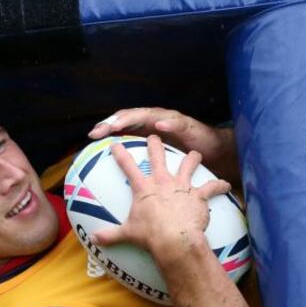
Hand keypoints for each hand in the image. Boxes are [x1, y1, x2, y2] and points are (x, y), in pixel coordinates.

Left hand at [88, 108, 238, 184]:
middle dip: (114, 121)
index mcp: (147, 131)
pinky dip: (168, 124)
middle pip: (130, 118)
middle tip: (100, 130)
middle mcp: (156, 122)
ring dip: (134, 118)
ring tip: (120, 123)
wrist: (215, 153)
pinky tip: (159, 126)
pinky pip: (177, 124)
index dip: (107, 129)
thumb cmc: (183, 160)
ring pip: (149, 116)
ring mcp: (171, 122)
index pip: (123, 127)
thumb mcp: (159, 169)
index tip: (90, 137)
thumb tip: (124, 190)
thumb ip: (142, 175)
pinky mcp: (188, 127)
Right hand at [91, 136, 230, 260]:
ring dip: (192, 157)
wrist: (175, 240)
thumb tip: (93, 240)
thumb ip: (110, 235)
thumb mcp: (127, 234)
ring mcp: (182, 186)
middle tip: (154, 136)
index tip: (115, 144)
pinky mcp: (199, 195)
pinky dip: (219, 185)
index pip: (128, 166)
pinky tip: (226, 184)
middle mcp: (163, 181)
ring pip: (188, 163)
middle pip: (158, 156)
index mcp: (144, 188)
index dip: (121, 154)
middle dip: (155, 143)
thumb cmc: (150, 236)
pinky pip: (212, 187)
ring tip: (195, 154)